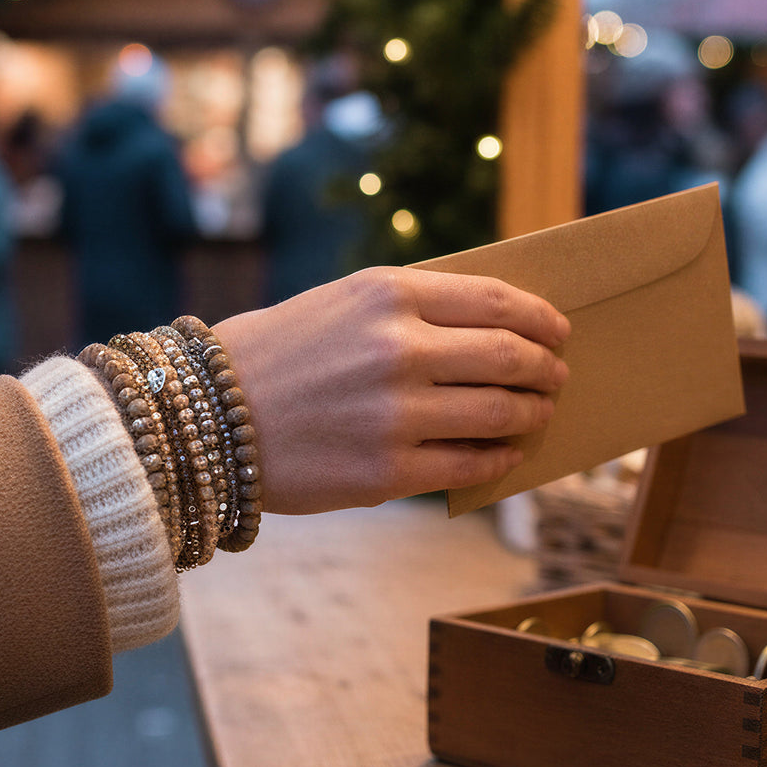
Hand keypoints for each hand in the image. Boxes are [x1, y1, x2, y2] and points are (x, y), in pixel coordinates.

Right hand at [215, 267, 569, 514]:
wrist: (208, 416)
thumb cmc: (280, 355)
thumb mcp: (343, 302)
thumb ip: (414, 308)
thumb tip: (497, 328)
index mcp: (387, 295)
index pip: (496, 300)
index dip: (540, 318)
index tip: (558, 331)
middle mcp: (398, 349)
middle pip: (509, 357)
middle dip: (546, 369)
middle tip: (555, 377)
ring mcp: (395, 413)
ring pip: (499, 413)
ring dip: (531, 414)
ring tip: (535, 415)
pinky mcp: (387, 471)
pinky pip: (469, 464)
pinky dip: (499, 458)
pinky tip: (504, 453)